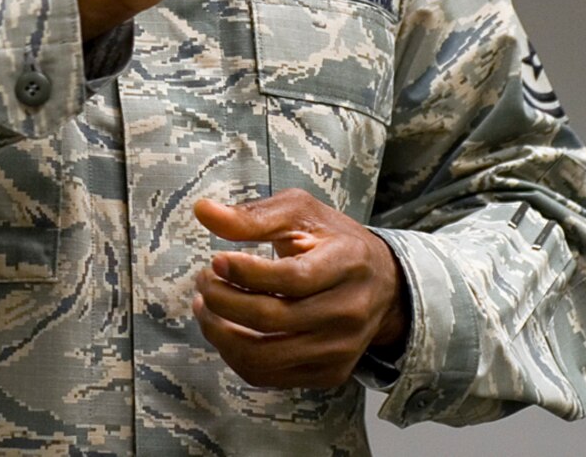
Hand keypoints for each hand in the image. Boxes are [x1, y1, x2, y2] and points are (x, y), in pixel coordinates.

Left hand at [190, 188, 409, 389]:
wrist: (382, 284)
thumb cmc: (334, 241)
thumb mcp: (300, 213)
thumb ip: (253, 215)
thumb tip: (203, 211)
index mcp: (348, 263)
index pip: (292, 278)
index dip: (246, 272)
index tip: (215, 260)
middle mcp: (349, 311)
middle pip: (272, 319)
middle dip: (223, 300)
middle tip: (204, 280)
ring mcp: (340, 348)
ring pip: (264, 357)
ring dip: (220, 333)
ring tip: (205, 306)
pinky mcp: (329, 373)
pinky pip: (268, 376)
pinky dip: (235, 354)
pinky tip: (225, 328)